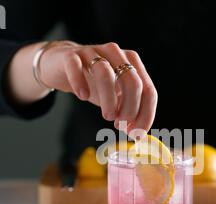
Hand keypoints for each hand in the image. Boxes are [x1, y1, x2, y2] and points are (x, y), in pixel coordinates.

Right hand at [39, 41, 157, 132]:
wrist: (63, 65)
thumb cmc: (94, 83)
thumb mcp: (116, 97)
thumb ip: (128, 110)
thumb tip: (138, 134)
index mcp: (132, 63)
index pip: (148, 90)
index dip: (146, 115)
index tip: (137, 134)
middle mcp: (116, 54)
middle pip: (132, 81)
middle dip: (130, 108)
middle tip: (121, 126)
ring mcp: (93, 52)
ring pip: (106, 74)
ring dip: (109, 100)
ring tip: (107, 116)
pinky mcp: (70, 55)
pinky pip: (75, 66)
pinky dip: (80, 82)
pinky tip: (83, 96)